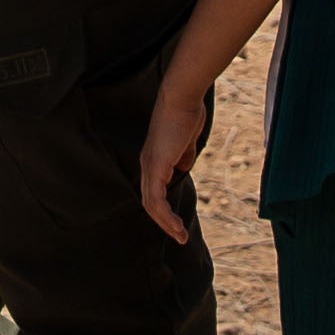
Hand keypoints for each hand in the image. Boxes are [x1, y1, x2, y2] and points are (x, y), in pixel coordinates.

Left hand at [137, 87, 207, 244]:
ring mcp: (150, 166)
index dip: (164, 209)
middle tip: (180, 236)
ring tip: (181, 236)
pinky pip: (156, 199)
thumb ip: (184, 155)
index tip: (178, 223)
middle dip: (165, 222)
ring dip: (166, 224)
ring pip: (151, 205)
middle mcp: (147, 165)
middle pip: (150, 202)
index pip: (154, 191)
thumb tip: (184, 167)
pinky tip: (176, 225)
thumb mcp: (186, 140)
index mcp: (154, 159)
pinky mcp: (156, 166)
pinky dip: (165, 215)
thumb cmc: (186, 113)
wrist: (182, 98)